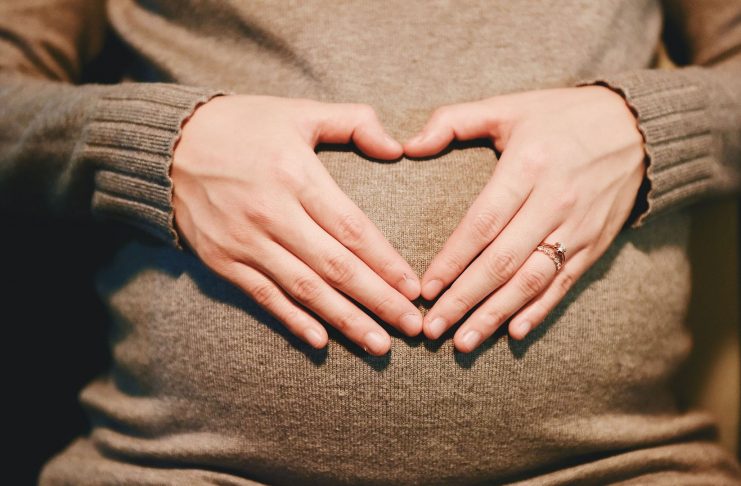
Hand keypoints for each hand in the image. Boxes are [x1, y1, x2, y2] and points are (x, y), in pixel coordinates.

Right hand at [171, 94, 422, 355]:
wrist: (168, 145)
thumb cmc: (243, 126)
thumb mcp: (298, 112)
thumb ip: (352, 122)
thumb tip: (397, 148)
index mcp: (296, 175)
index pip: (352, 228)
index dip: (386, 262)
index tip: (414, 288)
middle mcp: (272, 213)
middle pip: (335, 267)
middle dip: (379, 300)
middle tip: (413, 327)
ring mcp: (245, 242)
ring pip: (305, 290)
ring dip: (345, 320)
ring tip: (380, 344)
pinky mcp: (223, 261)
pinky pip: (264, 297)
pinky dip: (293, 321)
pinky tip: (322, 342)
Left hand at [403, 86, 646, 351]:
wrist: (636, 127)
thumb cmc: (560, 117)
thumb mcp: (508, 106)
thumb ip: (453, 121)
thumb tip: (408, 146)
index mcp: (528, 166)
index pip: (482, 223)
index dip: (452, 260)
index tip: (425, 289)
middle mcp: (554, 201)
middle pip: (502, 261)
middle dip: (464, 299)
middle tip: (433, 328)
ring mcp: (578, 227)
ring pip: (531, 280)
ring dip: (495, 315)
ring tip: (463, 342)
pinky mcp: (596, 243)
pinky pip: (564, 284)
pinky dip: (539, 311)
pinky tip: (513, 333)